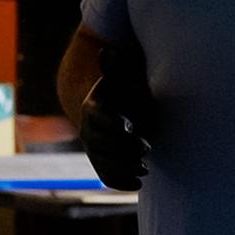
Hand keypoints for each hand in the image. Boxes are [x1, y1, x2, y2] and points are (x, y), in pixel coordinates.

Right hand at [80, 43, 153, 190]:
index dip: (114, 124)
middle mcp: (88, 130)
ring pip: (102, 163)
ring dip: (122, 167)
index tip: (132, 128)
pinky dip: (119, 181)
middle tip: (147, 149)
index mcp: (92, 107)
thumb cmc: (127, 91)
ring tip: (145, 168)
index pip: (99, 118)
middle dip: (122, 148)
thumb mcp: (124, 78)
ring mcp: (93, 149)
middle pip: (99, 144)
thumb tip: (108, 51)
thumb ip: (116, 68)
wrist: (122, 109)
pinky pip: (105, 176)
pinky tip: (138, 183)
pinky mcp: (102, 163)